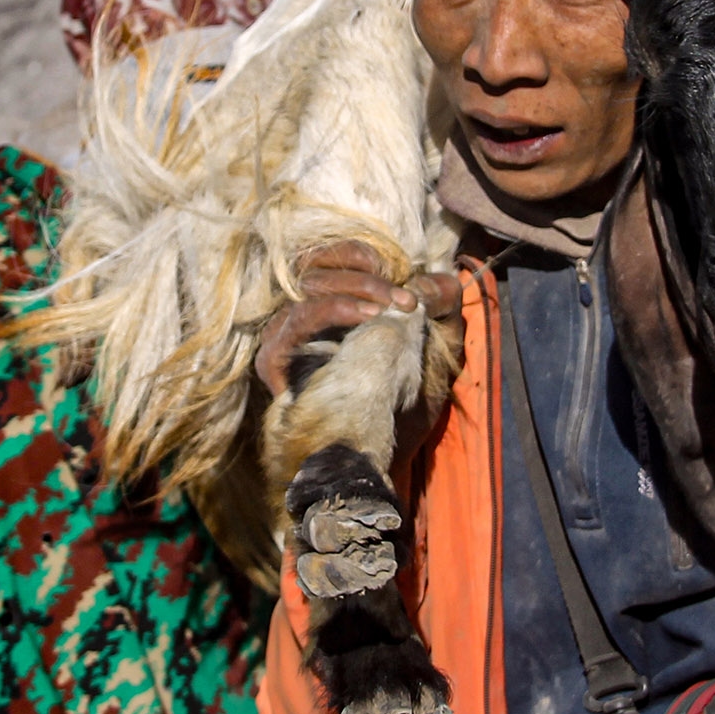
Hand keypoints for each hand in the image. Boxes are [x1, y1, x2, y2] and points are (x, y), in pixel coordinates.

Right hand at [255, 242, 462, 397]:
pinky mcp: (274, 361)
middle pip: (314, 266)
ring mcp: (285, 338)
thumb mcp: (437, 349)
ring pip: (308, 288)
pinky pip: (297, 320)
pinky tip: (368, 319)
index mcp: (333, 307)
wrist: (378, 458)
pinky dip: (335, 310)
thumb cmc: (405, 407)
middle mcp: (303, 317)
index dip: (359, 255)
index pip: (328, 259)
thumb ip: (440, 304)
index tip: (397, 268)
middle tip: (401, 297)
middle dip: (364, 275)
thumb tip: (433, 271)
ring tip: (390, 307)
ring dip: (356, 290)